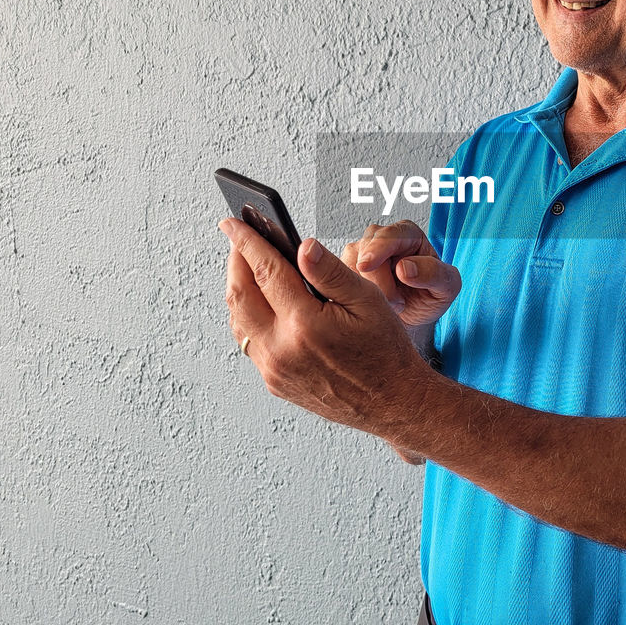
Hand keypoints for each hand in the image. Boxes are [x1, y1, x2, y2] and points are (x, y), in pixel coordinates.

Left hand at [220, 217, 433, 436]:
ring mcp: (275, 370)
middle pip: (240, 295)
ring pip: (239, 322)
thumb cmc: (385, 350)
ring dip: (239, 290)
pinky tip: (262, 304)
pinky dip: (249, 317)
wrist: (392, 401)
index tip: (233, 223)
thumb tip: (302, 245)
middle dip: (236, 262)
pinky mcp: (275, 382)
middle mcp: (282, 349)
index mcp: (304, 324)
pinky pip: (251, 343)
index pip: (264, 271)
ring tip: (248, 268)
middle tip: (239, 240)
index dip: (246, 242)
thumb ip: (330, 271)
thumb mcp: (367, 300)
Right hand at [341, 220, 460, 328]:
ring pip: (347, 265)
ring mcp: (360, 253)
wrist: (414, 316)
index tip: (366, 265)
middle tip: (397, 303)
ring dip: (363, 290)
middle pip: (365, 249)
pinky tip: (367, 307)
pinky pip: (337, 279)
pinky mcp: (345, 270)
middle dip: (376, 279)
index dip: (377, 249)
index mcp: (408, 234)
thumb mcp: (446, 287)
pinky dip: (350, 295)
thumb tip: (405, 268)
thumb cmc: (432, 296)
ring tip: (390, 306)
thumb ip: (434, 273)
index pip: (390, 235)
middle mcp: (381, 238)